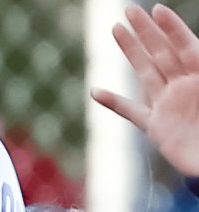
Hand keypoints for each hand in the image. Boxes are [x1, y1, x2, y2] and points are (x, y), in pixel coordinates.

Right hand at [92, 4, 198, 177]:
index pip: (185, 46)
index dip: (172, 28)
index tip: (156, 10)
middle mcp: (183, 87)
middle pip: (161, 52)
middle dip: (145, 31)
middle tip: (129, 10)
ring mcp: (168, 105)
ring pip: (146, 72)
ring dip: (131, 51)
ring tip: (116, 30)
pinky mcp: (156, 127)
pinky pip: (131, 112)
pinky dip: (113, 102)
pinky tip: (96, 92)